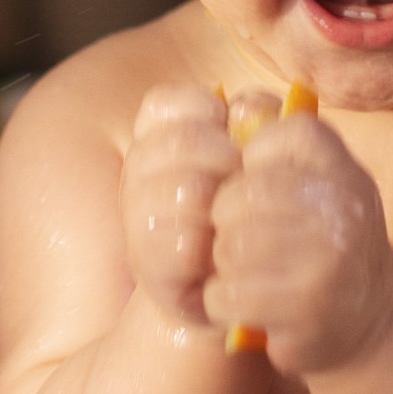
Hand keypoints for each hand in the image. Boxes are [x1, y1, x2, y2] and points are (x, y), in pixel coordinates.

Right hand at [118, 83, 238, 329]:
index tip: (231, 132)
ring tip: (234, 219)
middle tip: (243, 180)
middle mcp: (137, 176)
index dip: (203, 110)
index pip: (163, 105)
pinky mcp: (148, 266)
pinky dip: (210, 246)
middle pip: (180, 142)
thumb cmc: (244, 215)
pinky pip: (182, 242)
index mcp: (157, 141)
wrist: (232, 288)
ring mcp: (137, 221)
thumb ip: (255, 124)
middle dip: (224, 156)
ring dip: (221, 203)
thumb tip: (248, 109)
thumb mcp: (253, 161)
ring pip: (184, 189)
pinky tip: (220, 253)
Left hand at [204, 114, 392, 376]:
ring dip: (224, 264)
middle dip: (226, 221)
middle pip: (238, 196)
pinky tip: (243, 302)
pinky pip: (227, 293)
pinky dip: (223, 301)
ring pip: (230, 246)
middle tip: (240, 239)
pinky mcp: (306, 309)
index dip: (245, 166)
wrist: (371, 317)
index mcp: (342, 166)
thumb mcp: (319, 181)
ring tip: (243, 271)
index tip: (256, 192)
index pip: (268, 138)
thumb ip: (278, 142)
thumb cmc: (327, 239)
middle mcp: (344, 206)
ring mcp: (329, 259)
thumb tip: (237, 107)